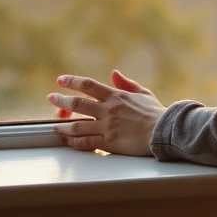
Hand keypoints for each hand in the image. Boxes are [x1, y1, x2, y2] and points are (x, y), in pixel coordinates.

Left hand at [48, 69, 165, 155]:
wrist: (164, 131)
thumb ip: (126, 83)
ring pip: (78, 125)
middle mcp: (108, 110)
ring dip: (63, 125)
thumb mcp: (143, 93)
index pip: (88, 85)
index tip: (61, 81)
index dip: (72, 82)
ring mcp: (107, 127)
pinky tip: (67, 140)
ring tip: (55, 125)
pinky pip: (87, 142)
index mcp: (116, 96)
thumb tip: (114, 74)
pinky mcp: (109, 143)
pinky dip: (74, 142)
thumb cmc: (156, 113)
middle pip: (78, 104)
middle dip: (61, 101)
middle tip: (51, 98)